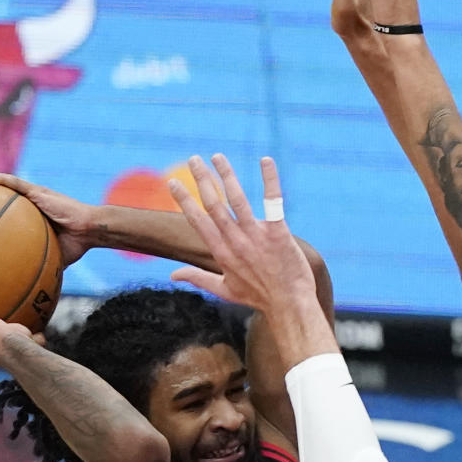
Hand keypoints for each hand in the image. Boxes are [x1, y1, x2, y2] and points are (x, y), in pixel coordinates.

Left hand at [0, 172, 94, 266]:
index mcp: (33, 214)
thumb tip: (31, 285)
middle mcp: (32, 201)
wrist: (90, 231)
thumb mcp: (53, 256)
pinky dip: (0, 180)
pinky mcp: (39, 192)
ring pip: (5, 182)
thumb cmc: (77, 244)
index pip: (8, 207)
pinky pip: (15, 184)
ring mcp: (34, 194)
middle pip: (3, 191)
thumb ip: (40, 264)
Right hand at [168, 155, 315, 315]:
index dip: (184, 200)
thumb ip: (198, 278)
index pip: (198, 221)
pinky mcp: (278, 233)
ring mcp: (256, 237)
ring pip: (237, 199)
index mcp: (221, 253)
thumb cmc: (259, 297)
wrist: (289, 305)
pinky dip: (269, 180)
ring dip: (226, 175)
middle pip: (214, 204)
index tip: (172, 183)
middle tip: (194, 159)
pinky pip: (272, 202)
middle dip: (202, 179)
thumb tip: (173, 275)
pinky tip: (265, 160)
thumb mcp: (224, 290)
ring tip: (218, 156)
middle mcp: (235, 242)